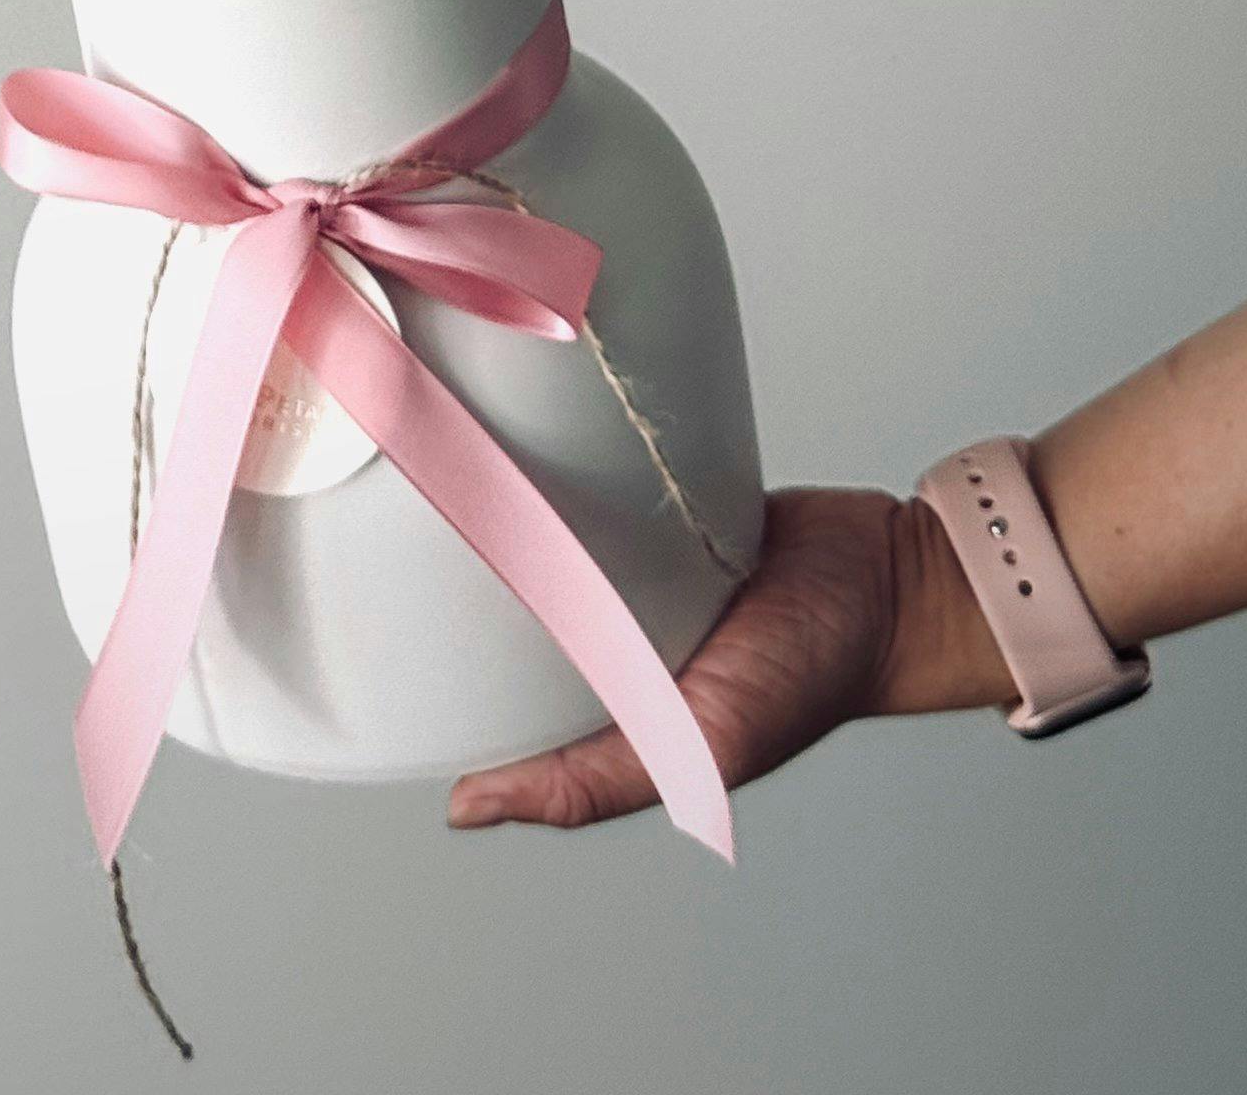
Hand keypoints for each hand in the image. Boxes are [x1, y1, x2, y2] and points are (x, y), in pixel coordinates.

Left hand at [446, 487, 1012, 830]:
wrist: (889, 577)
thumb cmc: (810, 675)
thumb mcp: (701, 746)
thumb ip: (595, 782)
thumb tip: (466, 809)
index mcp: (598, 692)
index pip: (487, 684)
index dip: (422, 662)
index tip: (357, 627)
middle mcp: (603, 625)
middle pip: (498, 595)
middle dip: (447, 565)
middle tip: (392, 508)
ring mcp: (626, 557)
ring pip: (534, 532)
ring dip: (501, 505)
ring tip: (441, 459)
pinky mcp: (652, 499)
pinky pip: (588, 480)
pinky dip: (559, 466)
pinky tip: (515, 437)